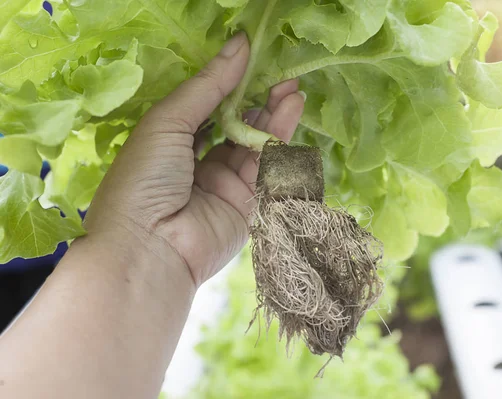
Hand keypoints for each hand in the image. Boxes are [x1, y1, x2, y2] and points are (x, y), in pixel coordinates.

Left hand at [82, 32, 304, 286]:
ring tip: (292, 91)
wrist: (150, 249)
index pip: (204, 108)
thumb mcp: (168, 122)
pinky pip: (264, 171)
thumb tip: (238, 45)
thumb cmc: (145, 179)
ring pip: (253, 146)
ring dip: (273, 118)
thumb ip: (207, 87)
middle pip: (233, 126)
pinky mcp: (246, 206)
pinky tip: (289, 117)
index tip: (252, 59)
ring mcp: (222, 186)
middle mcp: (196, 164)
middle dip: (256, 100)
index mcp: (169, 142)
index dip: (227, 84)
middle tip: (281, 76)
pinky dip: (278, 144)